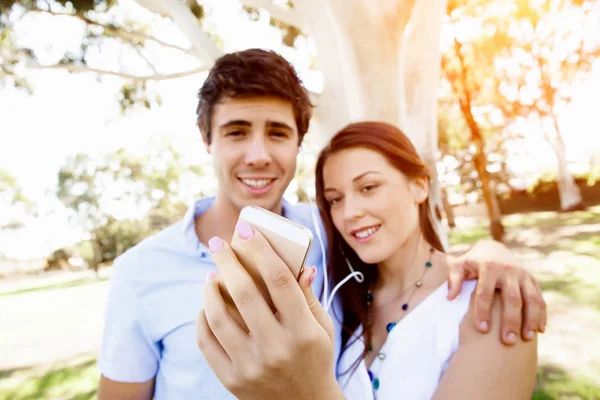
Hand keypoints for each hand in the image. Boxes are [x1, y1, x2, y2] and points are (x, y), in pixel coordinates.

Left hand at [196, 222, 343, 399]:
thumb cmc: (315, 359)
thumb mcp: (322, 328)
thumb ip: (308, 296)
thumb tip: (300, 264)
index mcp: (304, 331)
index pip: (280, 280)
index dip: (261, 250)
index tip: (246, 230)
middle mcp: (276, 348)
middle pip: (245, 294)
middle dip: (227, 261)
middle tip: (218, 243)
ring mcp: (251, 366)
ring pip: (219, 317)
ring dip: (210, 289)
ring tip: (211, 274)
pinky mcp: (231, 379)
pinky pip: (207, 341)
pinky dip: (204, 317)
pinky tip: (208, 304)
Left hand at [446, 239, 546, 344]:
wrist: (492, 248)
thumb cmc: (471, 263)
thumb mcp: (459, 266)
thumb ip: (453, 280)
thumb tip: (450, 298)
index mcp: (488, 267)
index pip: (485, 292)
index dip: (483, 311)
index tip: (482, 330)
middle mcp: (509, 271)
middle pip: (512, 299)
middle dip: (511, 321)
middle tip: (508, 341)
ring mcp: (523, 275)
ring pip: (531, 299)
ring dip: (531, 320)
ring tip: (527, 339)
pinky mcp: (532, 280)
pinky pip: (540, 299)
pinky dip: (542, 315)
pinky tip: (540, 331)